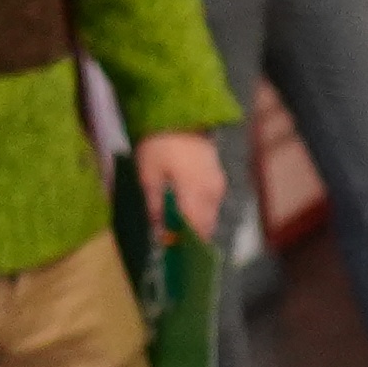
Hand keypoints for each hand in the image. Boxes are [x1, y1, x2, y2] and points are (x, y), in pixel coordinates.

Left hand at [135, 127, 226, 242]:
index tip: (172, 252)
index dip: (185, 244)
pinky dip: (200, 212)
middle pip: (206, 226)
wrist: (181, 115)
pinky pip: (211, 204)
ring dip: (196, 224)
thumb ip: (154, 204)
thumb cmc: (160, 144)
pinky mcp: (218, 179)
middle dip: (191, 237)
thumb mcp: (149, 174)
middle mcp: (212, 194)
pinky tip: (185, 210)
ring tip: (176, 227)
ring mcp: (218, 186)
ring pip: (210, 216)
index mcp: (194, 194)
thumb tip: (157, 229)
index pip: (195, 230)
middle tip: (172, 241)